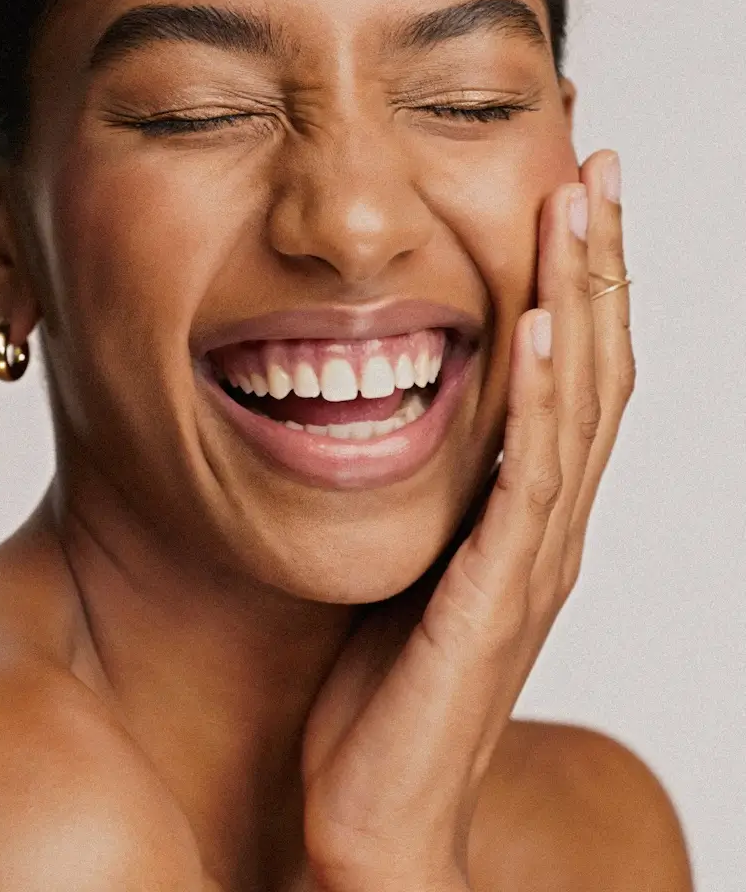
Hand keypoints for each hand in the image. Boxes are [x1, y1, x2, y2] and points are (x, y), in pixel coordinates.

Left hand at [300, 152, 633, 891]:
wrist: (375, 811)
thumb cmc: (386, 683)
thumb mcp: (413, 553)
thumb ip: (432, 483)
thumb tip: (405, 401)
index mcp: (530, 509)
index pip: (573, 373)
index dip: (582, 280)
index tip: (573, 189)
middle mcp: (548, 522)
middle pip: (593, 368)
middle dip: (596, 261)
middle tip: (599, 164)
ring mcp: (530, 557)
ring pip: (575, 407)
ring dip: (577, 299)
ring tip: (577, 206)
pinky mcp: (493, 594)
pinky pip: (525, 482)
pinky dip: (536, 401)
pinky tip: (533, 327)